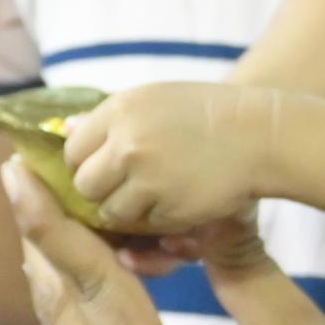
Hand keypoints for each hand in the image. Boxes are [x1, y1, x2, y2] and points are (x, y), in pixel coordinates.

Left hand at [7, 164, 324, 324]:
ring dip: (52, 281)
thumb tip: (207, 199)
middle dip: (39, 243)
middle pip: (62, 315)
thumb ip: (241, 265)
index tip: (16, 174)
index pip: (92, 288)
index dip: (51, 225)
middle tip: (21, 182)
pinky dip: (76, 320)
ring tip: (41, 219)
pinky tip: (76, 284)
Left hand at [64, 82, 286, 236]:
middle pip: (85, 184)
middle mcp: (127, 142)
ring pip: (110, 211)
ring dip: (126, 209)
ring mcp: (147, 177)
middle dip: (100, 191)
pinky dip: (155, 221)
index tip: (101, 168)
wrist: (260, 134)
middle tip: (125, 187)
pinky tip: (176, 201)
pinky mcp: (169, 207)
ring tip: (153, 194)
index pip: (73, 148)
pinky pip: (143, 225)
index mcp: (119, 110)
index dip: (85, 163)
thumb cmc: (206, 114)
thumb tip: (64, 130)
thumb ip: (109, 118)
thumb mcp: (154, 99)